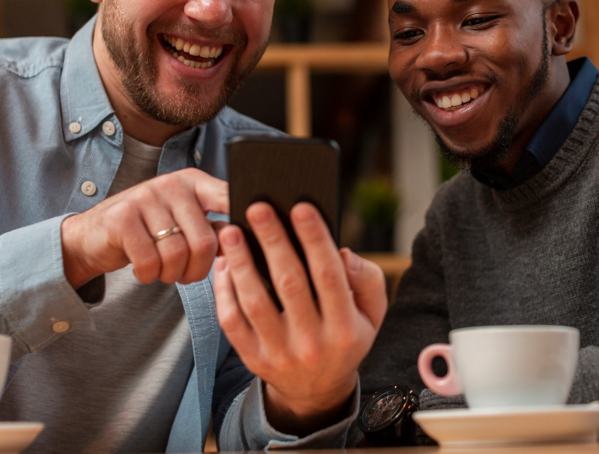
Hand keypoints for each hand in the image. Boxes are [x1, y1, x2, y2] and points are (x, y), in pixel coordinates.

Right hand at [60, 168, 228, 287]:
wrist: (94, 235)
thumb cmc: (148, 231)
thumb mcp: (182, 222)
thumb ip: (212, 228)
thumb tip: (243, 240)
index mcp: (193, 182)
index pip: (227, 197)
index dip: (241, 220)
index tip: (244, 243)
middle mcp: (171, 184)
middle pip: (204, 241)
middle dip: (198, 270)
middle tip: (186, 275)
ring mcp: (144, 197)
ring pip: (177, 254)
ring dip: (171, 274)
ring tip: (164, 271)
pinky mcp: (122, 218)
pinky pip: (150, 261)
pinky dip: (149, 275)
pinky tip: (144, 269)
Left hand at [214, 202, 386, 435]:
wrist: (318, 392)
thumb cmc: (346, 337)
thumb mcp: (373, 314)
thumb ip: (368, 280)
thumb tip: (343, 253)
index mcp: (346, 328)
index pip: (329, 275)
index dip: (315, 239)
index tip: (300, 207)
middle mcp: (313, 343)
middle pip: (289, 283)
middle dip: (273, 241)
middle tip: (257, 208)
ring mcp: (280, 354)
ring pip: (255, 302)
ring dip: (241, 263)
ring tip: (232, 231)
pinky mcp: (254, 359)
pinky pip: (233, 322)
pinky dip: (225, 291)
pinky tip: (224, 264)